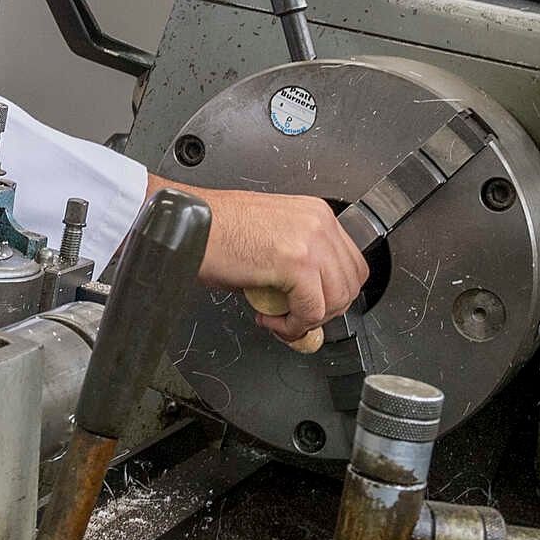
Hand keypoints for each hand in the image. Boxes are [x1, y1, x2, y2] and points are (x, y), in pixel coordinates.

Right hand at [157, 182, 367, 347]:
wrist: (188, 225)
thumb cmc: (214, 230)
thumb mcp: (268, 238)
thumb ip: (296, 264)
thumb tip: (307, 299)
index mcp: (315, 213)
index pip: (350, 262)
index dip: (332, 293)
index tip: (310, 306)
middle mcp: (319, 223)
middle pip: (350, 283)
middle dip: (326, 310)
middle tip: (295, 318)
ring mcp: (311, 241)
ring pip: (336, 299)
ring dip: (309, 320)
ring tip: (278, 319)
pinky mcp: (297, 263)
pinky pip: (311, 311)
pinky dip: (293, 326)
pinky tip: (270, 320)